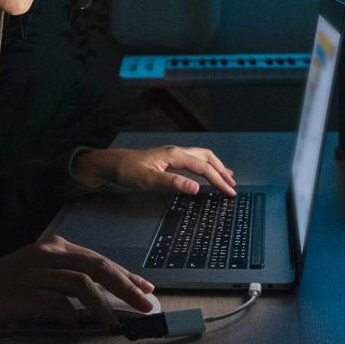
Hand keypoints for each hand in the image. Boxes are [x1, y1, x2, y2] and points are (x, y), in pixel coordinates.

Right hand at [0, 235, 154, 327]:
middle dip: (126, 286)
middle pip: (98, 267)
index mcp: (57, 246)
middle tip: (145, 304)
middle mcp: (51, 253)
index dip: (125, 274)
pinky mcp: (29, 291)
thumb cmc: (11, 283)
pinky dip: (73, 315)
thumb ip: (70, 276)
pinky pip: (59, 303)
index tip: (145, 288)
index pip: (99, 259)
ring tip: (116, 322)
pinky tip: (78, 325)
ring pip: (83, 283)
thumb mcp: (43, 269)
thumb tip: (104, 293)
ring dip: (104, 304)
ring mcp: (40, 272)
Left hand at [73, 146, 236, 196]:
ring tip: (228, 178)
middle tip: (233, 186)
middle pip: (207, 158)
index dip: (218, 180)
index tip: (229, 192)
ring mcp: (173, 154)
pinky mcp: (169, 158)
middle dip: (222, 171)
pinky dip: (206, 165)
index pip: (203, 167)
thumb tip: (197, 188)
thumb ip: (173, 183)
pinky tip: (207, 172)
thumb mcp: (149, 180)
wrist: (112, 164)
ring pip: (202, 156)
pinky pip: (194, 159)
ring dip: (216, 167)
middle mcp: (176, 151)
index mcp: (175, 155)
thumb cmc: (128, 171)